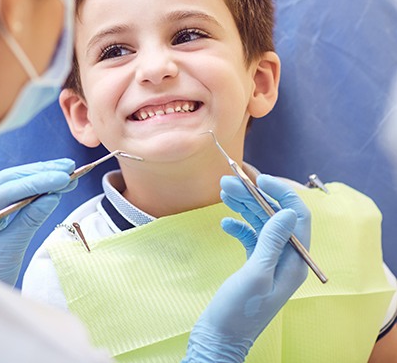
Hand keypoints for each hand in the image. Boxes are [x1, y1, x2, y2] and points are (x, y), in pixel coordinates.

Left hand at [0, 159, 75, 285]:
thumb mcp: (10, 249)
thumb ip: (30, 220)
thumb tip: (53, 195)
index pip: (7, 190)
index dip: (38, 182)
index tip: (64, 177)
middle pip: (9, 179)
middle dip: (41, 172)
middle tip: (69, 168)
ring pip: (11, 180)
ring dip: (40, 174)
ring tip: (67, 171)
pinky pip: (11, 189)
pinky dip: (33, 185)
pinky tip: (51, 181)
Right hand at [184, 175, 309, 362]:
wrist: (220, 338)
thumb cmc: (239, 310)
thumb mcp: (256, 273)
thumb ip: (272, 241)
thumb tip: (288, 210)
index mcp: (294, 261)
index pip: (297, 216)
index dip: (281, 193)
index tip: (259, 179)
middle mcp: (286, 258)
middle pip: (274, 216)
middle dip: (253, 196)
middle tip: (227, 181)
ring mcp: (270, 261)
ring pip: (260, 223)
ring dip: (243, 206)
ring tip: (223, 191)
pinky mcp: (254, 265)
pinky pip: (250, 237)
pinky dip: (237, 227)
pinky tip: (224, 224)